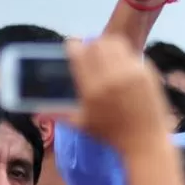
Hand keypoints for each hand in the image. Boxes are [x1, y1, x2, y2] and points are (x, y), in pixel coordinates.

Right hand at [64, 36, 169, 151]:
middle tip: (88, 51)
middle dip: (89, 45)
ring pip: (114, 43)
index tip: (72, 48)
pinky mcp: (147, 72)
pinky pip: (130, 53)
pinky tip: (120, 64)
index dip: (73, 47)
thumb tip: (38, 111)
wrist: (144, 141)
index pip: (79, 55)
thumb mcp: (82, 124)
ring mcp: (132, 73)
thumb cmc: (110, 134)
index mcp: (93, 90)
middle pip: (96, 45)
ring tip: (103, 54)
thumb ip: (59, 113)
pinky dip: (122, 55)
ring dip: (105, 45)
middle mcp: (112, 78)